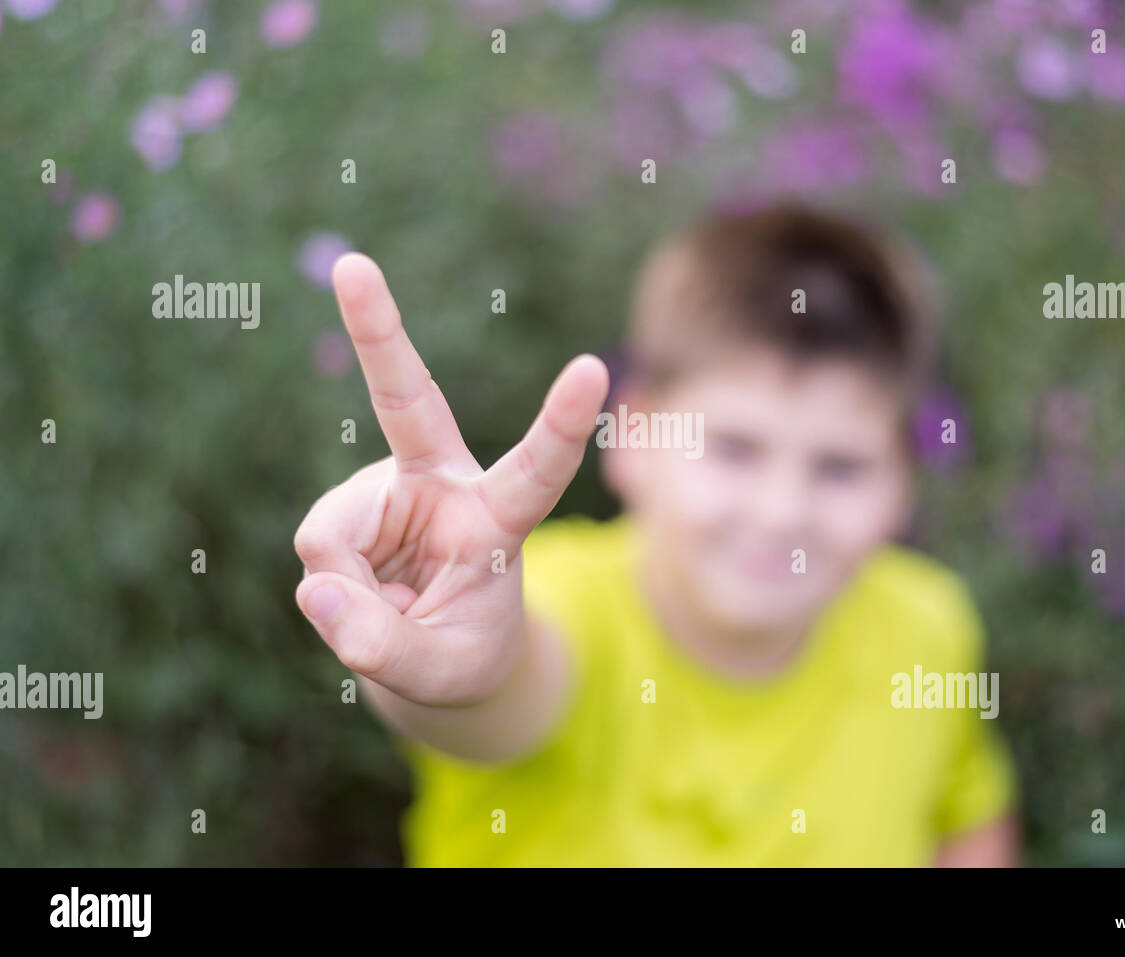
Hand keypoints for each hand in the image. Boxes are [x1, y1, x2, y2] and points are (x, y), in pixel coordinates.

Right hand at [293, 253, 608, 706]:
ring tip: (390, 615)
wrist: (439, 648)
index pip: (537, 470)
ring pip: (335, 538)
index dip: (560, 425)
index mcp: (500, 518)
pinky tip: (363, 598)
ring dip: (349, 595)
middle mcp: (444, 485)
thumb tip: (313, 589)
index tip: (592, 368)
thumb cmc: (462, 653)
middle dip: (378, 334)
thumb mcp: (441, 671)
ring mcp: (388, 490)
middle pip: (408, 402)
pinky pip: (318, 554)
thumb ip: (384, 645)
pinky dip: (331, 595)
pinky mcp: (348, 508)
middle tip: (353, 266)